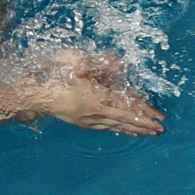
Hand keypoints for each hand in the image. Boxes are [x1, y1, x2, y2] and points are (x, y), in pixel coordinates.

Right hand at [22, 50, 165, 135]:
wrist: (34, 93)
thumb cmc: (54, 74)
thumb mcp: (76, 61)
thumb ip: (100, 62)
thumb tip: (123, 64)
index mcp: (96, 97)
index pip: (127, 106)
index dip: (144, 111)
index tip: (159, 117)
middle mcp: (95, 112)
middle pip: (125, 120)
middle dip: (144, 125)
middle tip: (160, 131)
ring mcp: (88, 120)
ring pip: (116, 126)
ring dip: (134, 130)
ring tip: (148, 134)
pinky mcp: (81, 123)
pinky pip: (105, 128)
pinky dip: (118, 129)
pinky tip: (124, 131)